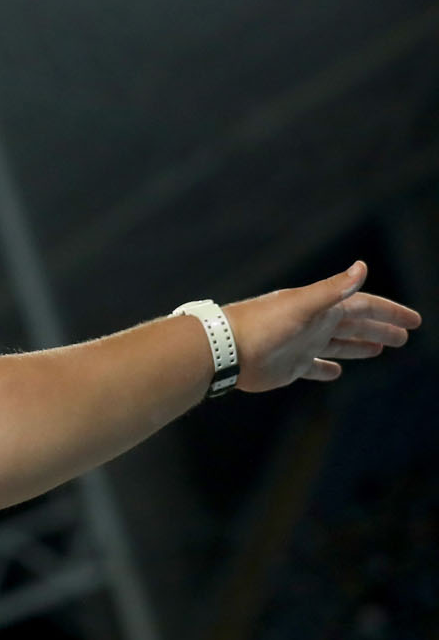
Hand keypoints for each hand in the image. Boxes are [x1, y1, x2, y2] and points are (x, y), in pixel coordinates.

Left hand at [223, 262, 421, 393]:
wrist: (224, 349)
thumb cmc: (260, 324)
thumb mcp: (301, 304)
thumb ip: (332, 289)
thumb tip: (361, 266)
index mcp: (321, 308)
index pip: (364, 306)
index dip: (389, 312)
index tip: (414, 321)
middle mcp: (313, 324)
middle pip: (355, 325)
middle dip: (380, 328)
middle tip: (404, 337)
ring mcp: (301, 345)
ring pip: (338, 344)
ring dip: (359, 346)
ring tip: (380, 348)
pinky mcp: (288, 366)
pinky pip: (313, 367)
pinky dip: (326, 369)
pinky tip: (337, 373)